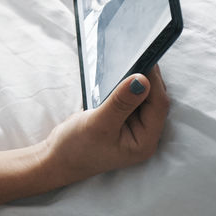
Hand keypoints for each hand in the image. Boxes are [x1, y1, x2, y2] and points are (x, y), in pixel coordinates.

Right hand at [41, 66, 169, 185]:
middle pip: (154, 100)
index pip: (158, 106)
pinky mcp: (123, 119)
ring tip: (128, 62)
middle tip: (136, 55)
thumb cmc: (76, 148)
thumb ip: (121, 102)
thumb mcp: (98, 124)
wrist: (57, 159)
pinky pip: (131, 98)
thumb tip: (142, 79)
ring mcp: (134, 127)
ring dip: (137, 81)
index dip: (153, 82)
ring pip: (144, 97)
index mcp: (145, 141)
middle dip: (147, 79)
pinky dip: (126, 87)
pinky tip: (119, 76)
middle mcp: (145, 135)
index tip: (144, 58)